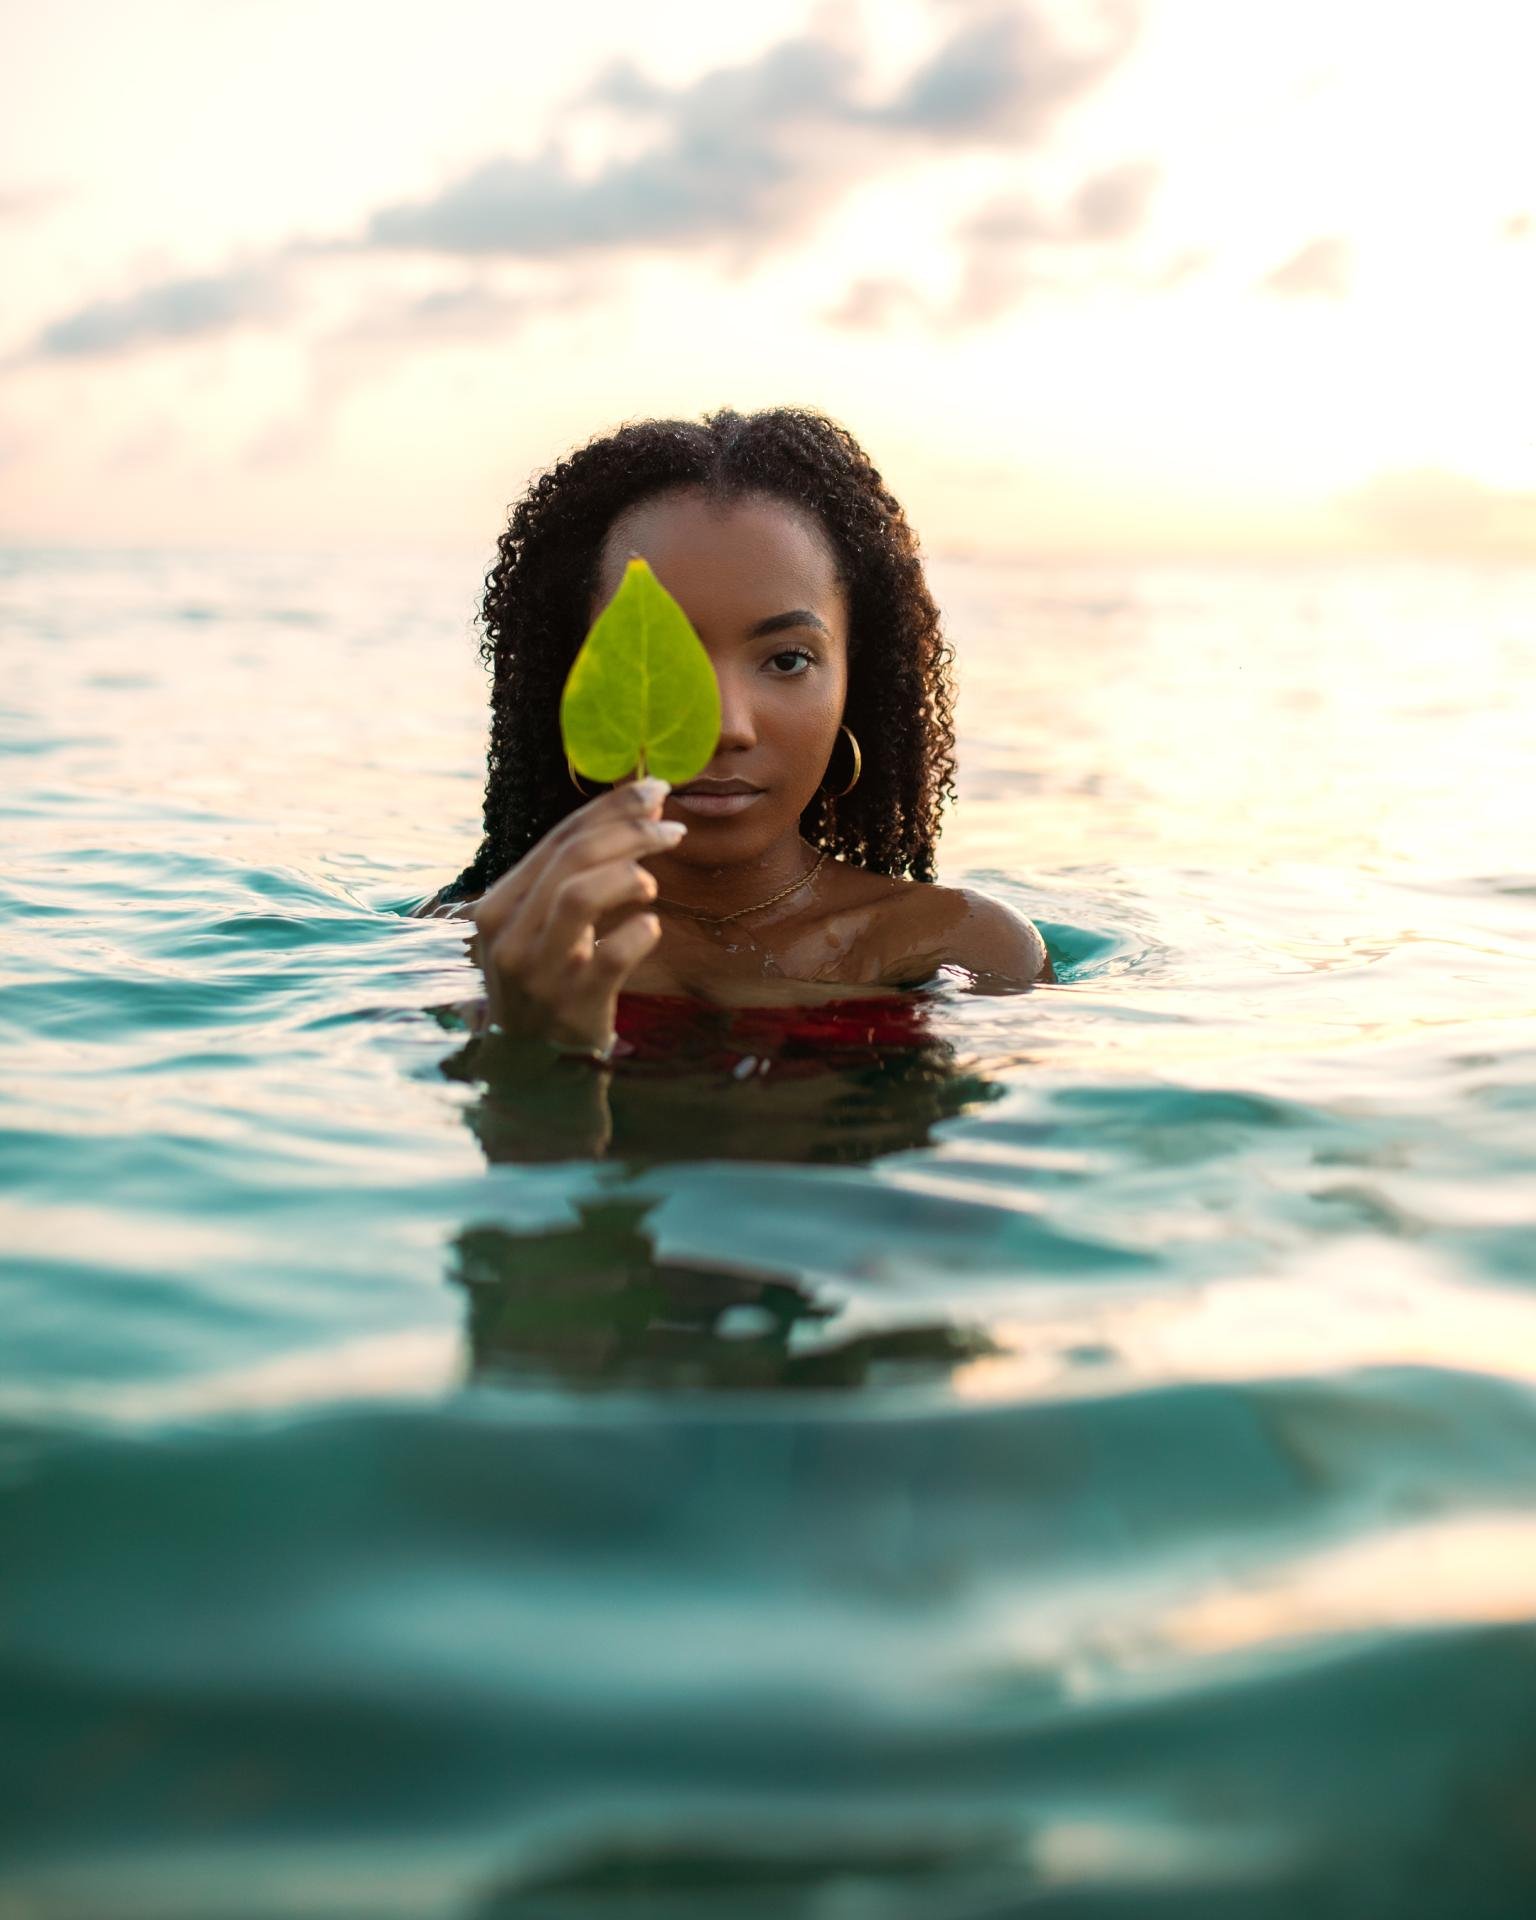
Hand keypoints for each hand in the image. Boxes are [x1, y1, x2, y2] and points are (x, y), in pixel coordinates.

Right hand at [468, 777, 684, 1054]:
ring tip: (652, 884)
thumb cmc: (547, 986)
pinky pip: (610, 956)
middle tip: (671, 830)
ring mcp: (538, 972)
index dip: (609, 808)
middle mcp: (509, 937)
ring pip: (578, 896)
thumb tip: (638, 807)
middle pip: (570, 858)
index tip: (655, 790)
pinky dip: (639, 933)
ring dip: (626, 875)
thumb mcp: (539, 931)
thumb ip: (571, 877)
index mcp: (497, 908)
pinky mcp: (572, 1005)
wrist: (534, 1069)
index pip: (556, 840)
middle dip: (628, 832)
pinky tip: (650, 929)